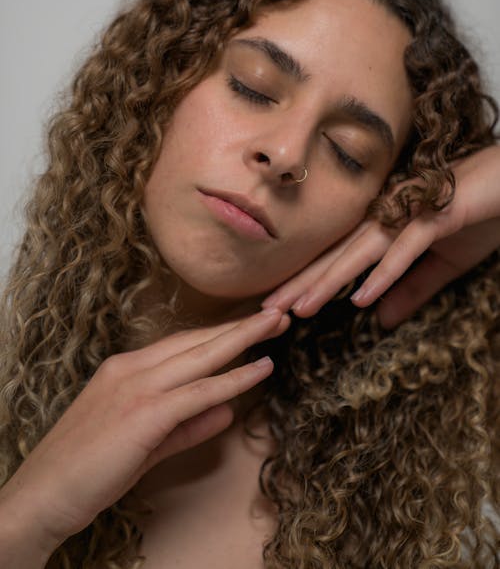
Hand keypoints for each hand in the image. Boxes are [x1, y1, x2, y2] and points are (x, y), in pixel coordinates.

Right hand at [0, 308, 288, 554]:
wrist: (42, 495)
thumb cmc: (86, 470)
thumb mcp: (144, 443)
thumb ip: (187, 426)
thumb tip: (227, 410)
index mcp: (126, 369)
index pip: (184, 342)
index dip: (221, 333)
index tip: (251, 325)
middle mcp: (132, 368)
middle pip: (197, 340)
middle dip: (240, 327)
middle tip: (277, 313)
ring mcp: (137, 388)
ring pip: (201, 356)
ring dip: (244, 340)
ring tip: (277, 326)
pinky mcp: (143, 414)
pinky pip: (199, 392)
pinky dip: (234, 379)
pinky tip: (261, 371)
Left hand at [262, 145, 499, 328]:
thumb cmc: (483, 213)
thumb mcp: (445, 263)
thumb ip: (412, 288)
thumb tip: (380, 320)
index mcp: (389, 223)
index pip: (342, 255)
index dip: (309, 278)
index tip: (278, 304)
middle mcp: (392, 215)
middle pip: (339, 253)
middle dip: (302, 281)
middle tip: (265, 310)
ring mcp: (413, 212)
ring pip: (362, 251)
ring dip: (330, 279)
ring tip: (298, 307)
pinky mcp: (440, 214)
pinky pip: (407, 248)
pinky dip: (384, 273)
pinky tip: (361, 298)